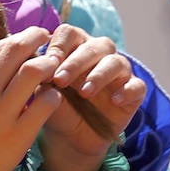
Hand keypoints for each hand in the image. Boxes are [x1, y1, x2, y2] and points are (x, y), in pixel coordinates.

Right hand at [0, 27, 62, 170]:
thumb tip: (0, 58)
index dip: (19, 39)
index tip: (29, 40)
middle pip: (18, 49)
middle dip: (36, 38)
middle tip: (47, 39)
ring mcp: (0, 113)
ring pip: (35, 70)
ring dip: (49, 64)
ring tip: (54, 67)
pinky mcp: (18, 135)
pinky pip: (46, 104)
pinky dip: (54, 95)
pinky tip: (53, 98)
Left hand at [41, 24, 145, 158]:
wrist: (71, 137)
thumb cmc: (56, 107)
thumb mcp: (43, 92)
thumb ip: (39, 76)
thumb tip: (32, 63)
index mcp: (75, 46)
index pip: (69, 33)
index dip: (58, 47)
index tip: (47, 65)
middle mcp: (99, 53)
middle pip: (93, 46)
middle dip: (75, 63)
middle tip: (60, 81)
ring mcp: (119, 71)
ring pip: (116, 62)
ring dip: (99, 75)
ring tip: (85, 92)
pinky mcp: (133, 91)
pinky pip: (137, 86)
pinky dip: (127, 91)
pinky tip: (114, 100)